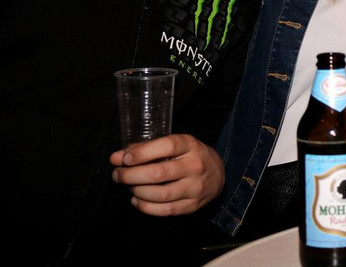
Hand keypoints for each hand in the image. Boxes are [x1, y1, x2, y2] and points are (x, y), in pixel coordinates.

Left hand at [110, 134, 224, 215]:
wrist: (219, 173)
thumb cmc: (191, 156)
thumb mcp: (178, 144)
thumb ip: (150, 148)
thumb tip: (119, 157)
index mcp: (191, 146)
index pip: (167, 147)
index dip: (142, 153)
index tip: (124, 158)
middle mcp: (195, 166)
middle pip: (158, 173)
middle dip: (131, 175)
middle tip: (118, 175)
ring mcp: (195, 188)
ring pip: (159, 194)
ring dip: (137, 191)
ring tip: (128, 187)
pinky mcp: (192, 205)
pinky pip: (164, 210)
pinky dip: (145, 207)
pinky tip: (137, 200)